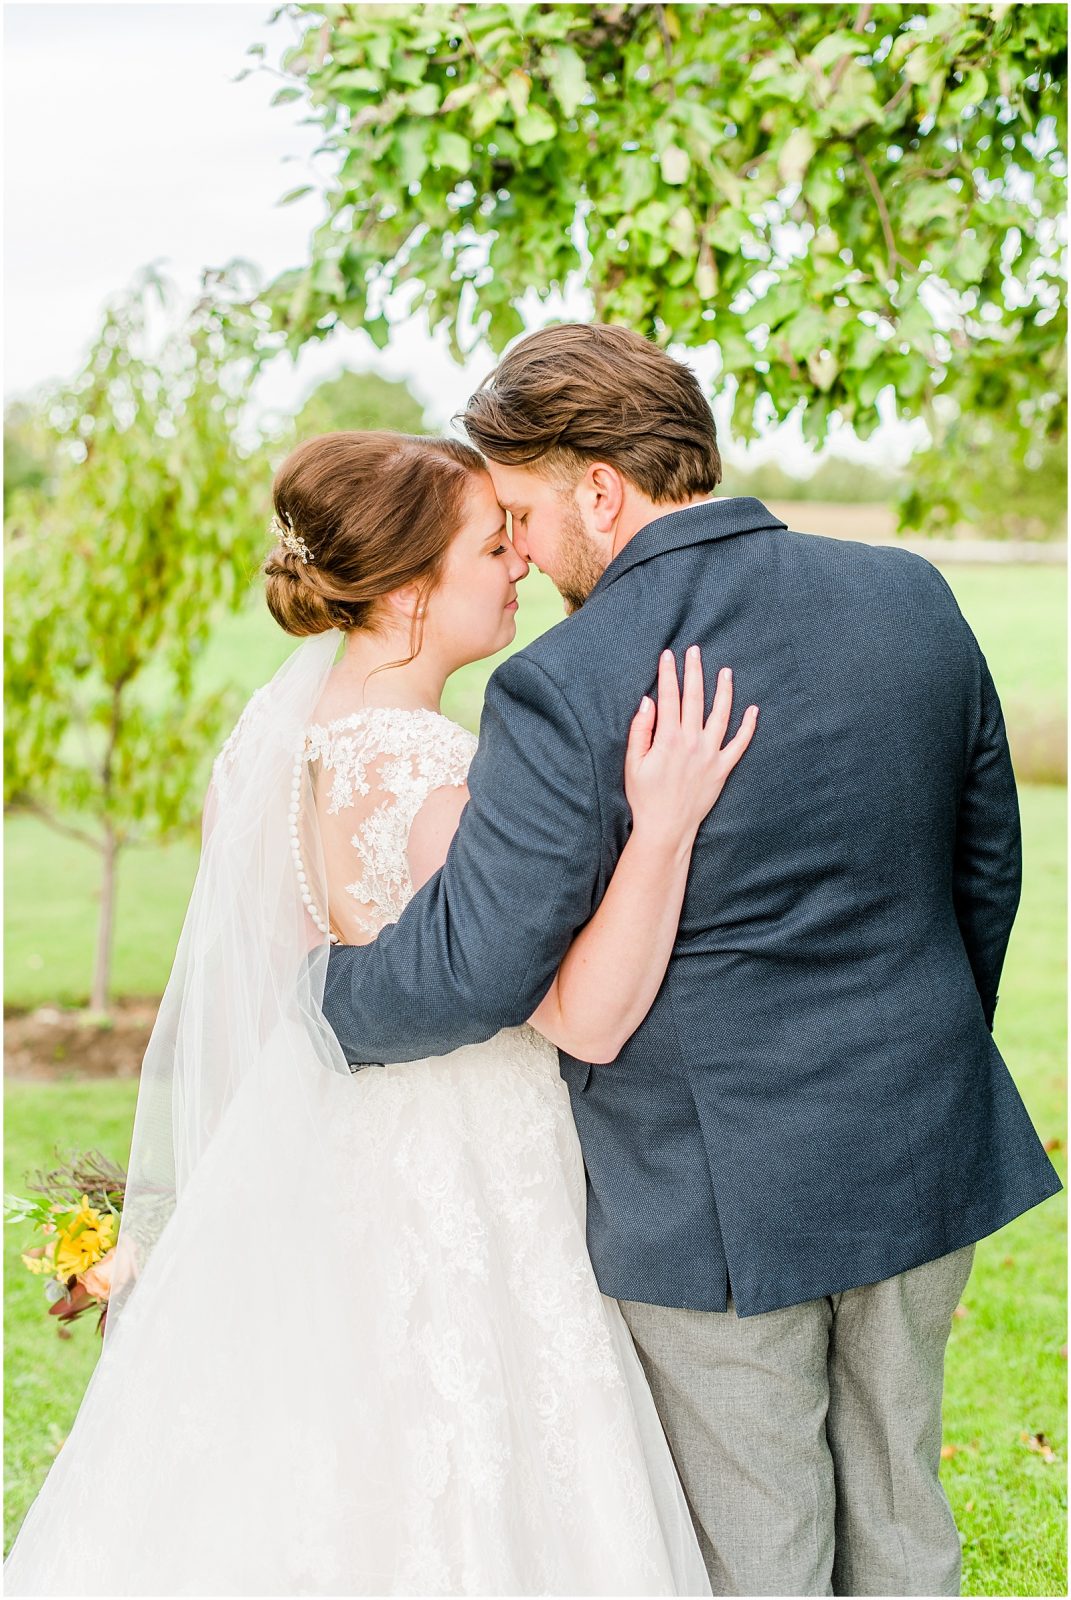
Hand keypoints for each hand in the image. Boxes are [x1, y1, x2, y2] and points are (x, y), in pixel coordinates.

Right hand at [624, 647, 757, 849]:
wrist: (666, 827)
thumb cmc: (645, 796)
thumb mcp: (633, 763)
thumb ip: (640, 730)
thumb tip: (648, 702)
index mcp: (668, 738)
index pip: (669, 697)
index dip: (668, 673)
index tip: (668, 655)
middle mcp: (692, 742)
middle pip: (694, 698)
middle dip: (694, 671)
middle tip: (695, 651)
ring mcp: (710, 754)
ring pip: (720, 714)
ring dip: (723, 691)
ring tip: (725, 671)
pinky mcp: (723, 768)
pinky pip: (740, 744)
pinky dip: (748, 727)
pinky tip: (753, 710)